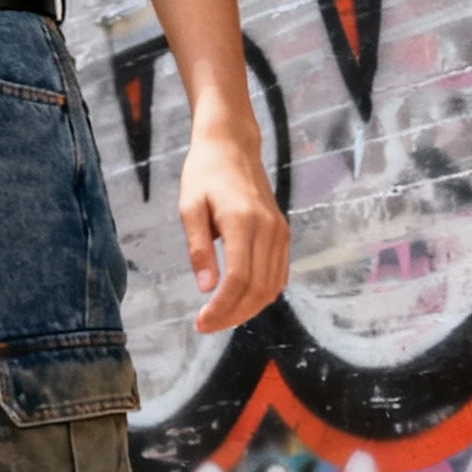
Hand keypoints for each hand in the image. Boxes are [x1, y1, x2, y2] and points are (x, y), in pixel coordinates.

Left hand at [179, 119, 288, 333]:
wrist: (232, 145)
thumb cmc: (204, 174)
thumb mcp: (189, 208)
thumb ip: (198, 248)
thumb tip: (206, 288)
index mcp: (243, 222)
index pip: (238, 279)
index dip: (221, 308)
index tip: (200, 323)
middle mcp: (268, 229)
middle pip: (259, 288)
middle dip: (233, 314)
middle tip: (207, 326)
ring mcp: (280, 231)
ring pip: (273, 286)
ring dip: (248, 309)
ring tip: (220, 318)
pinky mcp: (282, 232)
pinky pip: (278, 274)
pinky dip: (262, 294)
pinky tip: (239, 301)